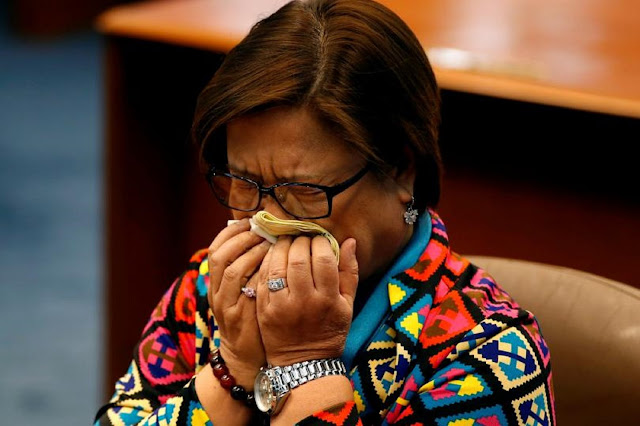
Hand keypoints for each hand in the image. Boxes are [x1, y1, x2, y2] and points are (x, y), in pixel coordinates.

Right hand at [208, 220, 270, 385]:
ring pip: (231, 270)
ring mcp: (225, 304)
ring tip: (269, 243)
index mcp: (216, 282)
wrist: (246, 356)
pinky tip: (274, 266)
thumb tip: (263, 236)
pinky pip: (246, 289)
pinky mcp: (239, 316)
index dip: (232, 232)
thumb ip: (248, 268)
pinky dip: (258, 273)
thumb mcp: (243, 291)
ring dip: (250, 252)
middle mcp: (216, 291)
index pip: (216, 248)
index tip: (250, 221)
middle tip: (261, 229)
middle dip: (241, 238)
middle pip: (220, 255)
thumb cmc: (251, 317)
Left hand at [256, 235, 358, 365]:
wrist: (304, 363)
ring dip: (282, 246)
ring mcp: (281, 305)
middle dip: (301, 241)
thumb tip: (348, 241)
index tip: (320, 240)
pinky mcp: (264, 308)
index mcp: (327, 299)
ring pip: (278, 264)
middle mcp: (303, 301)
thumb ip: (349, 271)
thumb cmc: (330, 331)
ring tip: (287, 242)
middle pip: (299, 257)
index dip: (320, 242)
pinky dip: (268, 261)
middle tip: (302, 239)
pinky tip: (274, 255)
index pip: (323, 258)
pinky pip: (263, 277)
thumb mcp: (347, 304)